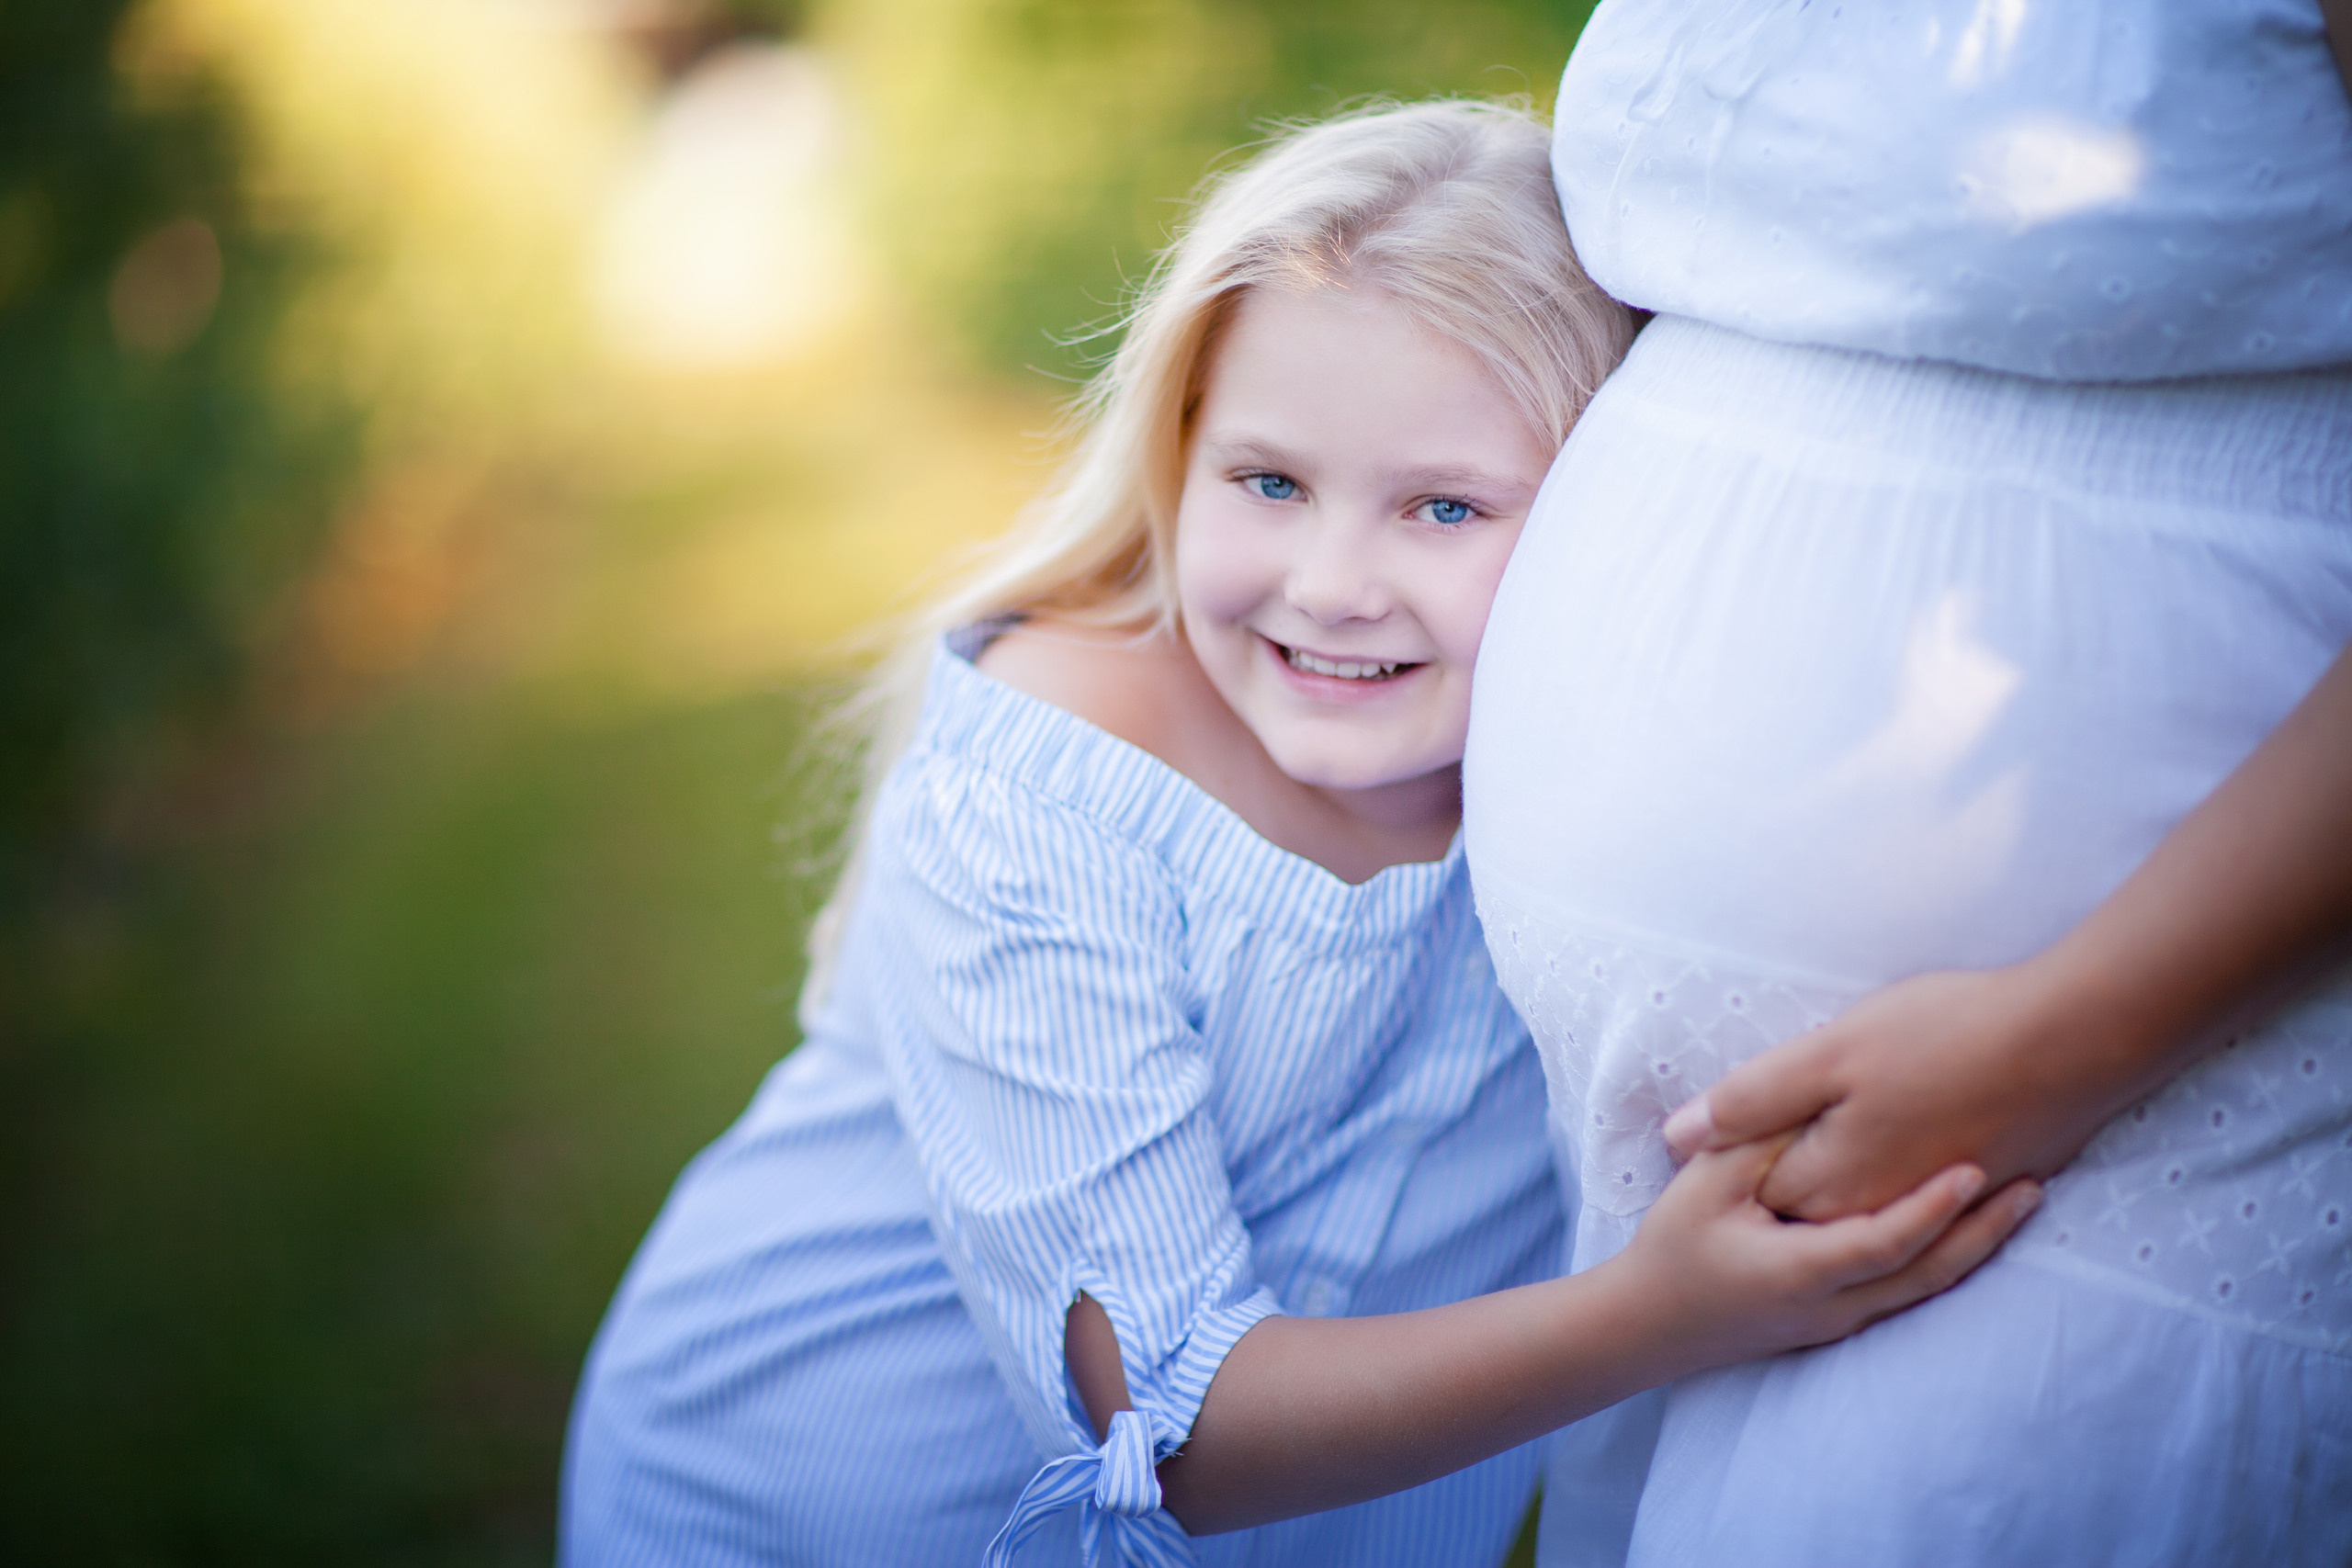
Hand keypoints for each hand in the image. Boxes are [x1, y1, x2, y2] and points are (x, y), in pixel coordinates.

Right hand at [1616, 1134, 2041, 1368]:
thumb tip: (1808, 1106)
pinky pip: (1909, 1290)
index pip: (1883, 1242)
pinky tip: (1972, 1227)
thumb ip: (1758, 1143)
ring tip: (2023, 1199)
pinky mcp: (1842, 1321)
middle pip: (1927, 1274)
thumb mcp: (1705, 1183)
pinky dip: (1946, 1256)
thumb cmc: (1675, 1246)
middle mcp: (1833, 1308)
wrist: (1651, 1324)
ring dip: (1976, 1245)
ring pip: (1926, 1288)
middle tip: (2033, 1184)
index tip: (1972, 1169)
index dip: (1931, 1208)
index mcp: (1799, 1272)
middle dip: (1984, 1231)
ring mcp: (1841, 1322)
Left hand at [1662, 964, 2140, 1221]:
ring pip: (1859, 1200)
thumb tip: (1675, 1138)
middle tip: (1784, 1105)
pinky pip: (1914, 1191)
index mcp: (1831, 1186)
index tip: (1733, 1113)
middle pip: (1803, 1204)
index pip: (1752, 1191)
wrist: (2078, 1038)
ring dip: (1840, 1166)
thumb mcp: (1829, 1054)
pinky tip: (1905, 1113)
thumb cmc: (1947, 1034)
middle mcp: (1878, 1215)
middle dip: (1777, 1164)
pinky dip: (1898, 1164)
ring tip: (1846, 1105)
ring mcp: (1933, 1207)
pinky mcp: (1979, 1187)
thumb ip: (1752, 1100)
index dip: (1733, 1151)